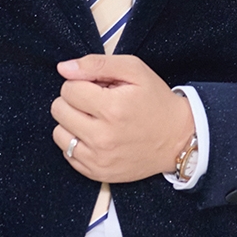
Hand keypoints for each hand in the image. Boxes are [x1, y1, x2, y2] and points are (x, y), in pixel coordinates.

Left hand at [51, 55, 194, 181]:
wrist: (178, 139)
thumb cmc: (156, 101)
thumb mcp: (135, 71)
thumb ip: (97, 64)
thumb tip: (63, 68)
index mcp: (112, 108)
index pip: (68, 89)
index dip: (81, 83)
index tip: (98, 88)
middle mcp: (103, 136)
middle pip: (59, 110)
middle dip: (74, 101)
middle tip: (96, 103)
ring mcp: (99, 158)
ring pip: (59, 133)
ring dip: (72, 123)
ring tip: (94, 120)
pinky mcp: (97, 173)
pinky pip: (67, 154)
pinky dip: (76, 143)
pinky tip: (94, 137)